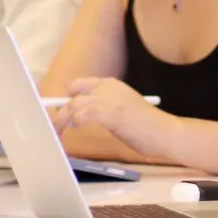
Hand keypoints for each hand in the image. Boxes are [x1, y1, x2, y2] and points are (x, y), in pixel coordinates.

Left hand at [53, 77, 174, 157]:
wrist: (164, 131)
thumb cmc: (145, 126)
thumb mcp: (121, 110)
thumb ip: (102, 110)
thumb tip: (78, 117)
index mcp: (110, 84)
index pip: (77, 85)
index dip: (66, 99)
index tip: (58, 113)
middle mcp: (107, 88)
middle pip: (71, 95)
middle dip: (58, 112)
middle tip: (53, 127)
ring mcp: (108, 99)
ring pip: (73, 106)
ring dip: (61, 121)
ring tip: (57, 134)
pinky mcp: (110, 113)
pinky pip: (83, 115)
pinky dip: (74, 124)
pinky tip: (74, 131)